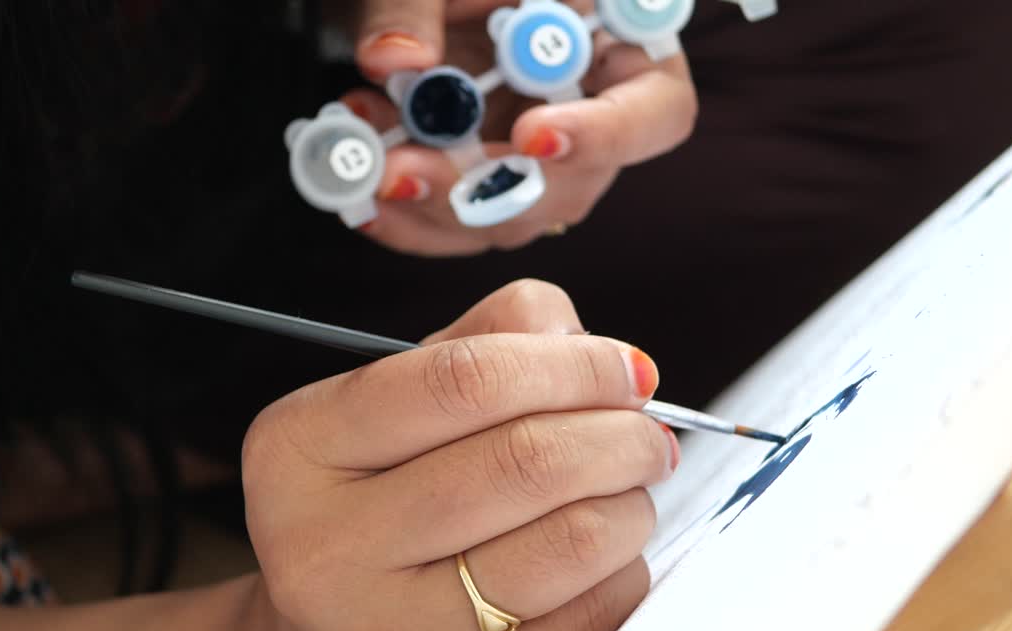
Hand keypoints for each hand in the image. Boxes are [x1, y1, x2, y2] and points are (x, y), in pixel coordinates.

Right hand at [240, 280, 678, 630]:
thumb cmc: (375, 510)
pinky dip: (620, 574)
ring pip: (571, 541)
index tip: (627, 369)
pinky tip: (598, 560)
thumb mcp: (392, 410)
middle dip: (620, 434)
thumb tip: (591, 346)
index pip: (463, 379)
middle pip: (525, 461)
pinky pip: (590, 619)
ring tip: (626, 491)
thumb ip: (484, 344)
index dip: (571, 364)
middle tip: (647, 433)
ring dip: (631, 503)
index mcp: (298, 447)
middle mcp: (323, 545)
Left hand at [340, 0, 697, 254]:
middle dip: (479, 189)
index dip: (605, 134)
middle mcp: (589, 115)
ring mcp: (537, 161)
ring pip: (506, 218)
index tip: (530, 134)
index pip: (655, 110)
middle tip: (399, 171)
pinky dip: (403, 218)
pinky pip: (456, 227)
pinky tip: (356, 191)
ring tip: (363, 159)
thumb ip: (413, 1)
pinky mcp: (484, 186)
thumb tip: (395, 59)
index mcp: (620, 45)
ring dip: (427, 204)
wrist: (412, 0)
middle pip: (569, 187)